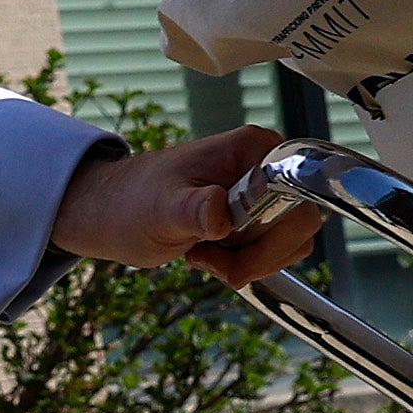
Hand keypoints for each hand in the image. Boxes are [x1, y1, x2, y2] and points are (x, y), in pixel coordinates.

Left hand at [51, 124, 320, 288]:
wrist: (110, 214)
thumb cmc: (131, 203)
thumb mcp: (161, 209)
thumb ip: (195, 210)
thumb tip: (221, 215)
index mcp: (253, 149)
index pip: (302, 193)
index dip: (275, 229)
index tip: (228, 241)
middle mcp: (266, 166)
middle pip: (300, 222)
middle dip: (258, 254)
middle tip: (210, 259)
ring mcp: (262, 192)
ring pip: (288, 242)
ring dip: (248, 262)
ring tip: (202, 254)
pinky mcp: (254, 216)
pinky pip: (271, 250)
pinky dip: (243, 263)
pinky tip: (206, 255)